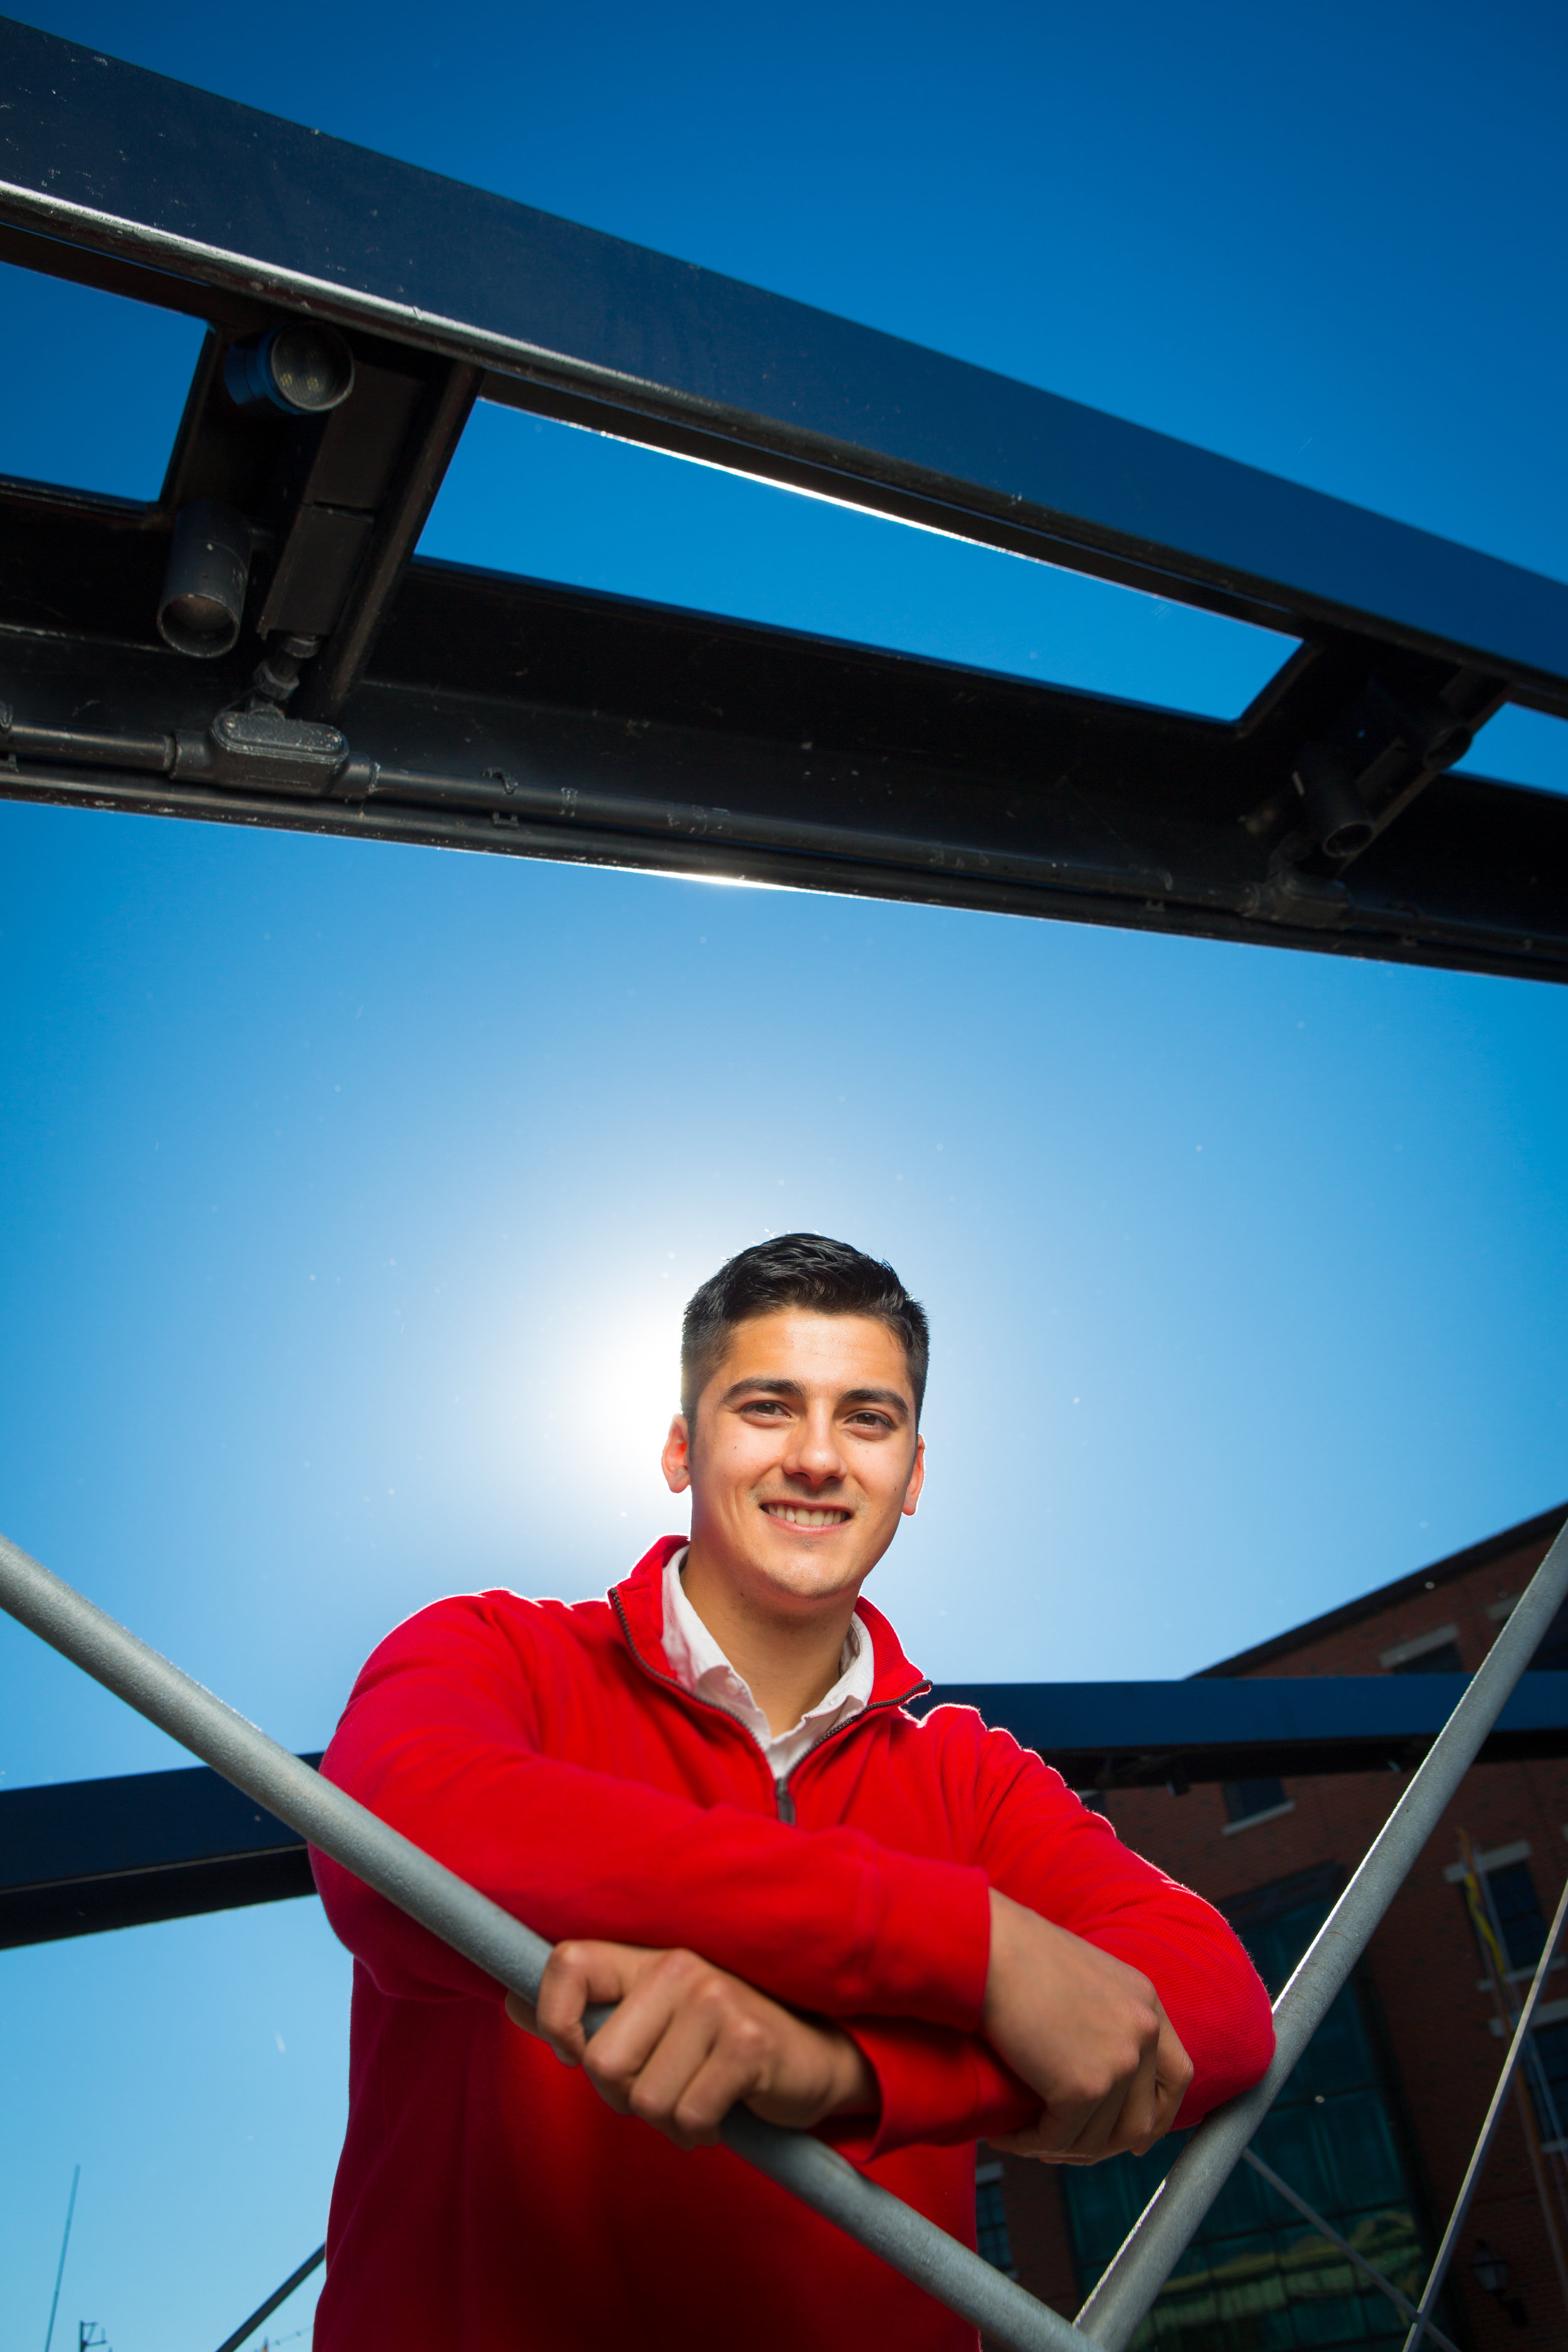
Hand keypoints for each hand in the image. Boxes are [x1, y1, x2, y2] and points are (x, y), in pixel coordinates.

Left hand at [505, 1939, 875, 2149]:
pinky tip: (720, 2109)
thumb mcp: (649, 2019)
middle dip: (622, 2096)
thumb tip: (510, 2001)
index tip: (574, 2051)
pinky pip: (688, 2116)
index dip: (553, 2018)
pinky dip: (698, 2131)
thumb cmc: (714, 2045)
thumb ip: (582, 2011)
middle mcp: (679, 1968)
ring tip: (695, 2095)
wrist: (809, 2060)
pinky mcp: (747, 2044)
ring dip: (666, 2119)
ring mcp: (716, 2002)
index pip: (567, 1963)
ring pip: (644, 2099)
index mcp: (646, 1958)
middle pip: (601, 2061)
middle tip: (661, 2086)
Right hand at [981, 1889, 1192, 2163]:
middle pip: (1142, 2120)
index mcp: (1145, 2000)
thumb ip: (1102, 2017)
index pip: (1176, 2076)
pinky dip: (1030, 2144)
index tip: (1137, 2139)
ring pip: (1098, 2139)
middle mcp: (1143, 2030)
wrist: (987, 1946)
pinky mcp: (1083, 2086)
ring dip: (1059, 2148)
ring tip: (1023, 2137)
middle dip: (1104, 2146)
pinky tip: (1005, 2136)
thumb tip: (1091, 2066)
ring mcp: (1119, 2061)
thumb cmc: (1015, 1951)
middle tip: (1064, 2148)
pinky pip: (1059, 2138)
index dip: (1159, 2115)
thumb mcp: (1080, 1977)